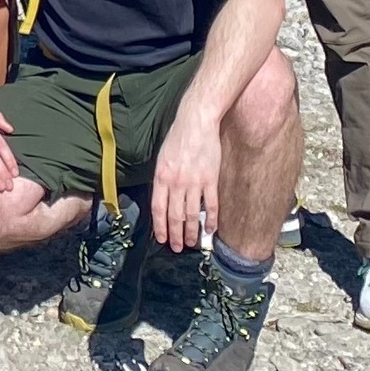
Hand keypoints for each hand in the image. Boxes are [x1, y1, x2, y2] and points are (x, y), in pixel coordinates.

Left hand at [148, 115, 222, 252]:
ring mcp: (194, 182)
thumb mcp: (162, 158)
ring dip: (192, 232)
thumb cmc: (177, 138)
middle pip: (175, 216)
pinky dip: (211, 220)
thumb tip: (162, 198)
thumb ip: (162, 179)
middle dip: (176, 234)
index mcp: (161, 177)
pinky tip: (211, 229)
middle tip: (178, 248)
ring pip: (193, 214)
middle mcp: (176, 182)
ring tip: (192, 243)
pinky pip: (211, 205)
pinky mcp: (210, 180)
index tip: (162, 239)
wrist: (196, 122)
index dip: (160, 227)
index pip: (158, 209)